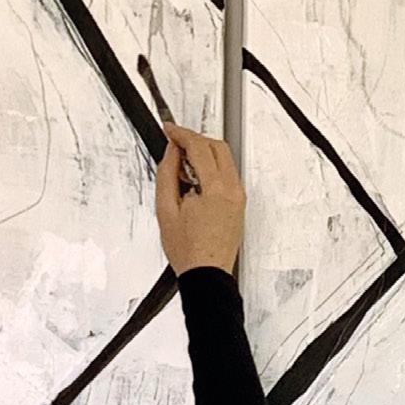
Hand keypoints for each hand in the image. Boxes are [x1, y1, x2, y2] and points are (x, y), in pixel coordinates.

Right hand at [155, 123, 244, 274]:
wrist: (206, 275)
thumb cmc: (188, 251)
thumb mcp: (165, 209)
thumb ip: (167, 174)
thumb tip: (172, 152)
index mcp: (216, 190)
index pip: (200, 148)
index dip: (182, 134)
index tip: (169, 130)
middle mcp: (233, 190)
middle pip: (217, 147)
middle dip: (195, 139)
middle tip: (175, 143)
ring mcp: (239, 197)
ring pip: (225, 159)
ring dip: (204, 153)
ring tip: (181, 165)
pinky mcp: (239, 204)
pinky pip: (228, 175)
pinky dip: (212, 168)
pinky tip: (195, 179)